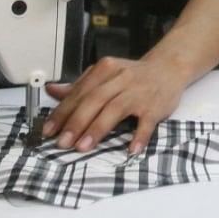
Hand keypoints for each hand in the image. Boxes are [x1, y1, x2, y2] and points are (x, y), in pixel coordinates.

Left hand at [41, 56, 192, 154]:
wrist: (169, 68)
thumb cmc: (134, 76)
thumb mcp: (106, 74)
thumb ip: (80, 85)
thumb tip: (52, 91)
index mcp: (105, 70)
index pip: (80, 92)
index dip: (63, 112)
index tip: (49, 130)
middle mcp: (121, 78)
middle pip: (94, 100)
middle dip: (76, 122)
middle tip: (62, 142)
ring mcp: (139, 92)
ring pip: (115, 109)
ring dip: (97, 129)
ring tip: (83, 147)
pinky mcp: (155, 106)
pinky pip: (146, 122)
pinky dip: (139, 136)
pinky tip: (130, 149)